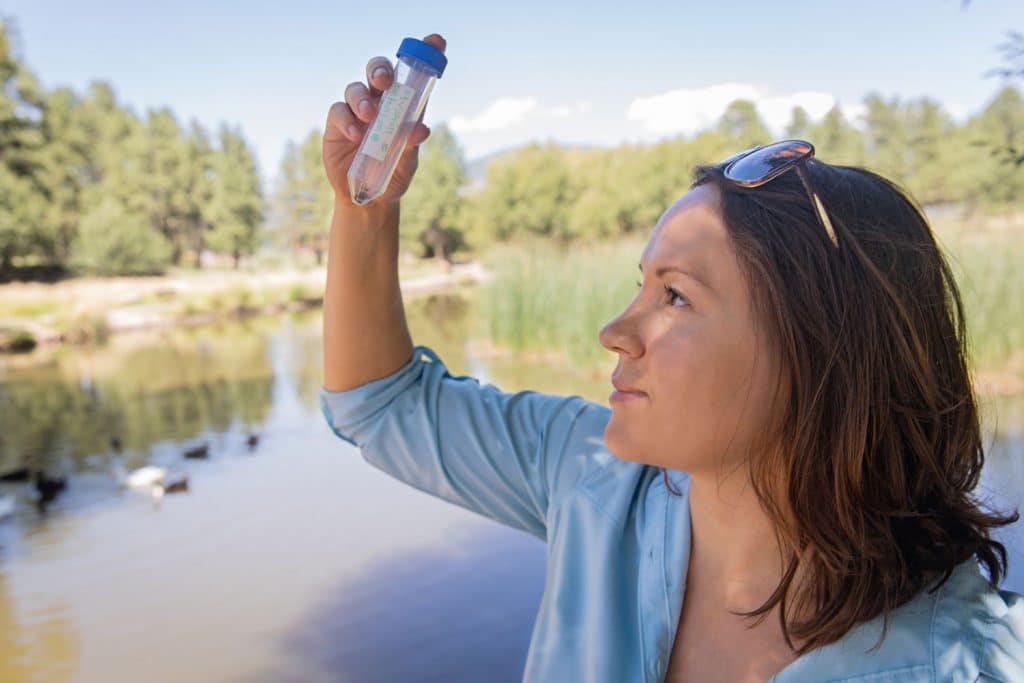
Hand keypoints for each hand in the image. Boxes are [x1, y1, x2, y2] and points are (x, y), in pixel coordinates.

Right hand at [323, 33, 445, 207]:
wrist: (369, 199)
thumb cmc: (393, 176)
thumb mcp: (408, 163)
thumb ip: (412, 145)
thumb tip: (421, 128)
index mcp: (402, 106)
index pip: (410, 75)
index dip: (422, 55)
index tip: (436, 41)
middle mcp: (379, 103)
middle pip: (376, 71)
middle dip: (379, 69)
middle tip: (384, 81)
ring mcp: (356, 111)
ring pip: (354, 88)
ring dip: (362, 98)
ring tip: (370, 117)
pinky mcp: (337, 125)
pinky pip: (338, 111)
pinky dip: (347, 119)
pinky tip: (357, 135)